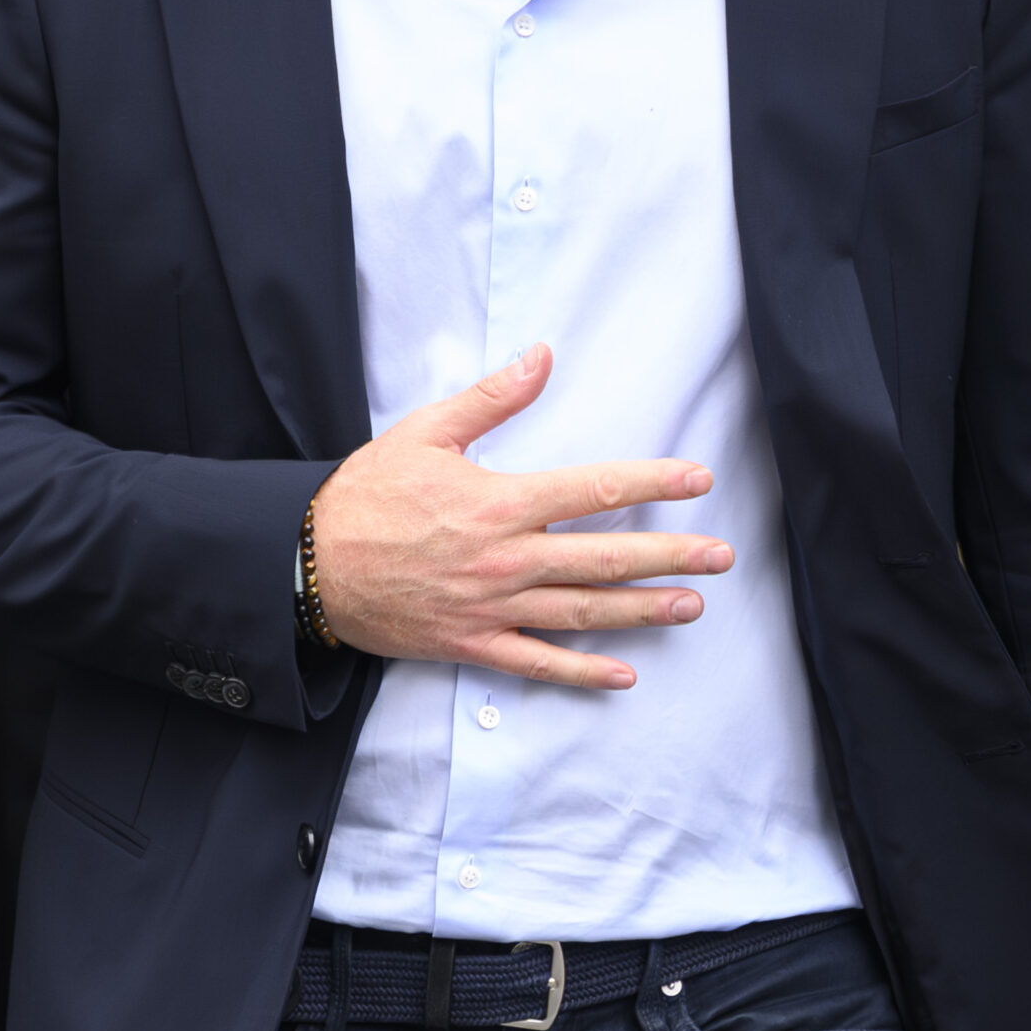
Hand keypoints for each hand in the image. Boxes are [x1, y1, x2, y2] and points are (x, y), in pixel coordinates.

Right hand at [312, 343, 731, 687]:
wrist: (308, 565)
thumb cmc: (366, 495)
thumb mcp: (426, 433)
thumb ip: (491, 399)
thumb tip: (542, 355)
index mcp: (500, 502)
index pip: (594, 490)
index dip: (652, 482)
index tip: (698, 479)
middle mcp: (505, 559)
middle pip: (604, 558)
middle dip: (669, 556)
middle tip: (721, 556)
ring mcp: (491, 608)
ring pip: (582, 613)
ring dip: (642, 611)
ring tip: (690, 605)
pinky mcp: (472, 644)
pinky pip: (536, 664)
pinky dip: (582, 673)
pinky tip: (623, 675)